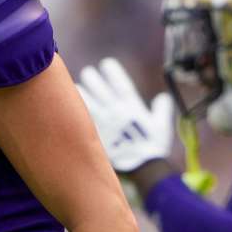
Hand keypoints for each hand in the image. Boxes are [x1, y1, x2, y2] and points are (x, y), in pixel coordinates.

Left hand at [77, 57, 173, 172]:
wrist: (143, 168)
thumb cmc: (153, 147)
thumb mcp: (162, 126)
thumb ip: (161, 109)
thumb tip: (163, 98)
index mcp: (132, 107)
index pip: (120, 84)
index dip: (113, 72)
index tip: (106, 64)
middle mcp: (117, 112)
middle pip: (101, 89)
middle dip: (94, 78)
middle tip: (88, 73)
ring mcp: (106, 122)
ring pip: (89, 100)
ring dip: (83, 90)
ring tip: (77, 84)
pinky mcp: (97, 133)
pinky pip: (83, 117)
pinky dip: (77, 108)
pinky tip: (68, 103)